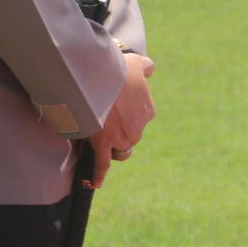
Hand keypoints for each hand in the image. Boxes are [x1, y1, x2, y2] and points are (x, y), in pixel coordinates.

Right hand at [86, 52, 155, 188]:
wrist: (100, 78)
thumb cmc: (117, 68)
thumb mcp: (137, 63)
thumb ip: (146, 66)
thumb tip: (150, 70)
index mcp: (147, 110)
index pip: (141, 119)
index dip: (129, 116)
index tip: (118, 110)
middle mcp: (138, 127)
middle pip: (131, 136)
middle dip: (121, 132)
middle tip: (106, 121)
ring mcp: (122, 137)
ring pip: (120, 149)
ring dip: (114, 147)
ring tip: (103, 143)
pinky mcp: (105, 144)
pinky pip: (102, 164)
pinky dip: (99, 174)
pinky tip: (97, 183)